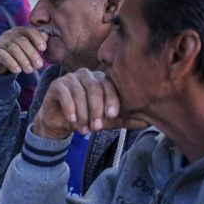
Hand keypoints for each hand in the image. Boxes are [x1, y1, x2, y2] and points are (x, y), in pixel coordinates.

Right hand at [0, 27, 46, 75]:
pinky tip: (18, 71)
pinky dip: (11, 63)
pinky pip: (3, 56)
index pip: (30, 31)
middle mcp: (10, 34)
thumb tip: (46, 36)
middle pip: (22, 41)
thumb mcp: (27, 47)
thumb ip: (37, 42)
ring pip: (13, 49)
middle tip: (39, 65)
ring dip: (23, 60)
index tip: (43, 49)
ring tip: (29, 71)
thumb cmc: (17, 53)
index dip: (37, 38)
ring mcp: (1, 42)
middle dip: (32, 53)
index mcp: (20, 31)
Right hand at [32, 68, 147, 139]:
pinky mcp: (56, 85)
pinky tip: (72, 119)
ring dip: (82, 113)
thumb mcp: (105, 121)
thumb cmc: (85, 118)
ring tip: (84, 129)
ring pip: (79, 92)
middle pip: (95, 87)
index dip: (111, 99)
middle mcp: (86, 75)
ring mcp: (70, 78)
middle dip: (96, 109)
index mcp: (100, 79)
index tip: (112, 115)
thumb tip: (147, 123)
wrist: (60, 123)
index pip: (109, 85)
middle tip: (97, 127)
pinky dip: (69, 108)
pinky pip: (65, 94)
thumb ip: (123, 119)